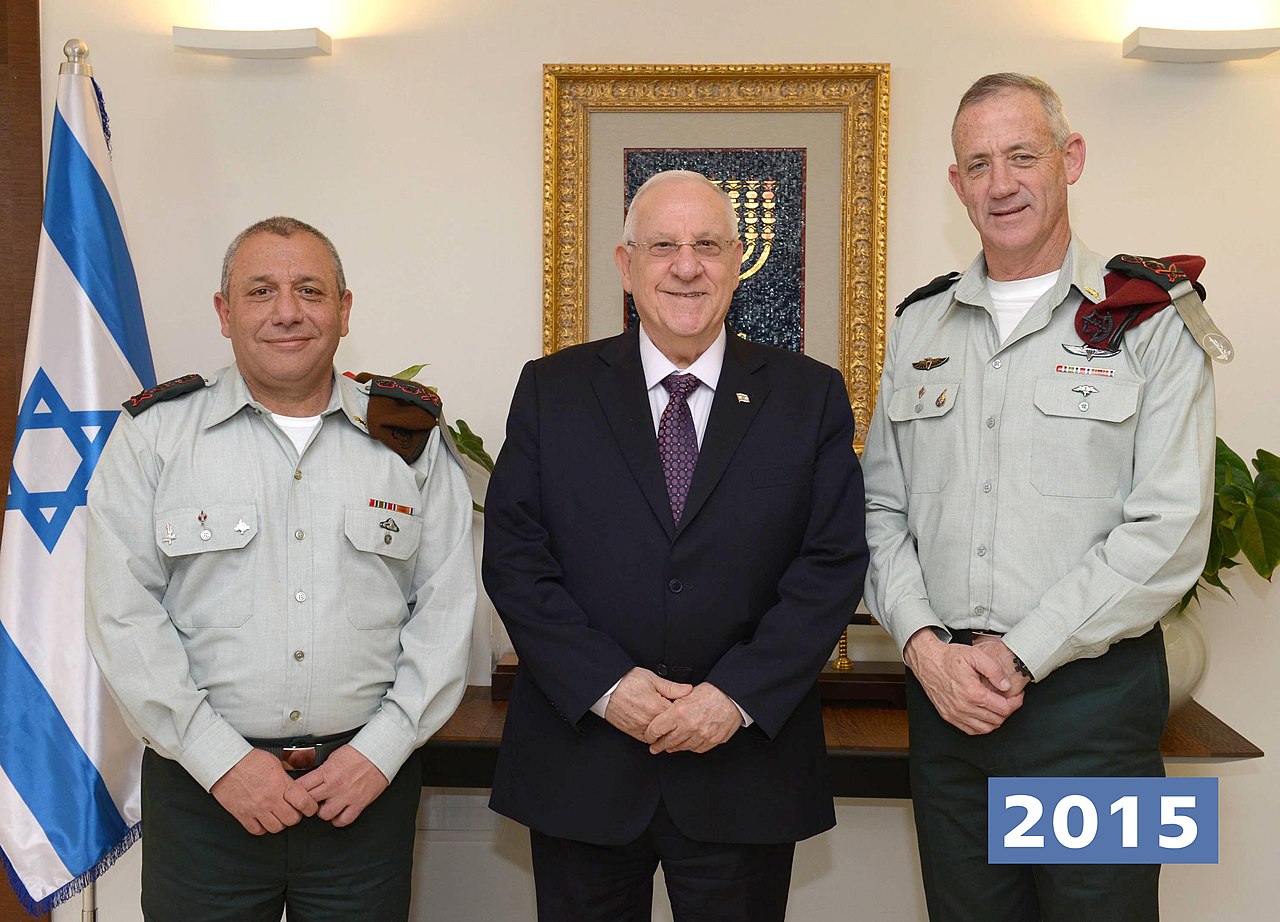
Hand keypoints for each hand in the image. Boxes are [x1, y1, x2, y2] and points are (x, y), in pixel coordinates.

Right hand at [210, 748, 317, 834]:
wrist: (226, 763)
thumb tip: (295, 785)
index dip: (311, 807)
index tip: (310, 807)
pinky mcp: (243, 815)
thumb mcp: (275, 763)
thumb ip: (286, 777)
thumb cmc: (249, 760)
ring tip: (278, 815)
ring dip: (280, 823)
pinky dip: (262, 827)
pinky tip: (263, 819)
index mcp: (281, 784)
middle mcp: (270, 799)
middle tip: (293, 810)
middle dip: (296, 816)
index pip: (304, 803)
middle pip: (292, 819)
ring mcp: (256, 809)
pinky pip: (257, 831)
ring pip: (276, 828)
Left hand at [296, 745, 389, 826]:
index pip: (301, 787)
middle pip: (309, 802)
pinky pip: (344, 820)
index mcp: (327, 772)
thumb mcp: (334, 756)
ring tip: (326, 806)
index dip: (295, 792)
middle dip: (307, 802)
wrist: (380, 753)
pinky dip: (339, 819)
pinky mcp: (359, 803)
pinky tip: (338, 813)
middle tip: (310, 801)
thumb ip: (322, 771)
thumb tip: (311, 779)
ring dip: (323, 812)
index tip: (294, 794)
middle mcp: (335, 786)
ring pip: (324, 815)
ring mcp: (347, 796)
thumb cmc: (359, 753)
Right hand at [603, 667, 692, 741]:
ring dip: (666, 731)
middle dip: (677, 723)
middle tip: (680, 715)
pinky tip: (657, 726)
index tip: (686, 707)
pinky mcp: (633, 732)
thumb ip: (672, 687)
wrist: (606, 688)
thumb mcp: (652, 679)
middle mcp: (649, 721)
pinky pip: (648, 739)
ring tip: (668, 721)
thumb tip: (689, 690)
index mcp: (657, 707)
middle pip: (672, 729)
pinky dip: (655, 735)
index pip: (679, 716)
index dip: (685, 711)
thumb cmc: (627, 681)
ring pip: (661, 737)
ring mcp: (640, 728)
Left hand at [643, 682, 741, 753]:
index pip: (656, 730)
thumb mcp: (685, 694)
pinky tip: (687, 742)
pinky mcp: (712, 741)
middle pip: (667, 742)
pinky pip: (696, 749)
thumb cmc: (710, 692)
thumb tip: (659, 715)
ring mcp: (701, 735)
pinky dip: (690, 746)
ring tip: (669, 746)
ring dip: (674, 747)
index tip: (648, 737)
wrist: (732, 697)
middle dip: (658, 746)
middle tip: (654, 747)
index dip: (649, 735)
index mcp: (679, 712)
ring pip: (681, 747)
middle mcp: (689, 726)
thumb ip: (671, 706)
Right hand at [904, 629, 1023, 734]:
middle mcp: (964, 707)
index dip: (1016, 703)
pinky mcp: (948, 716)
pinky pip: (971, 731)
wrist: (927, 660)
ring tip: (998, 707)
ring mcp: (955, 713)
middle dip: (1008, 710)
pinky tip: (985, 716)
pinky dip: (982, 727)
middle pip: (997, 720)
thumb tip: (1006, 686)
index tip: (1017, 696)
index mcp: (973, 693)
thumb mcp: (975, 655)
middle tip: (1009, 700)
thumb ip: (995, 671)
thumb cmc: (949, 657)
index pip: (1004, 709)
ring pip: (985, 729)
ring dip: (996, 720)